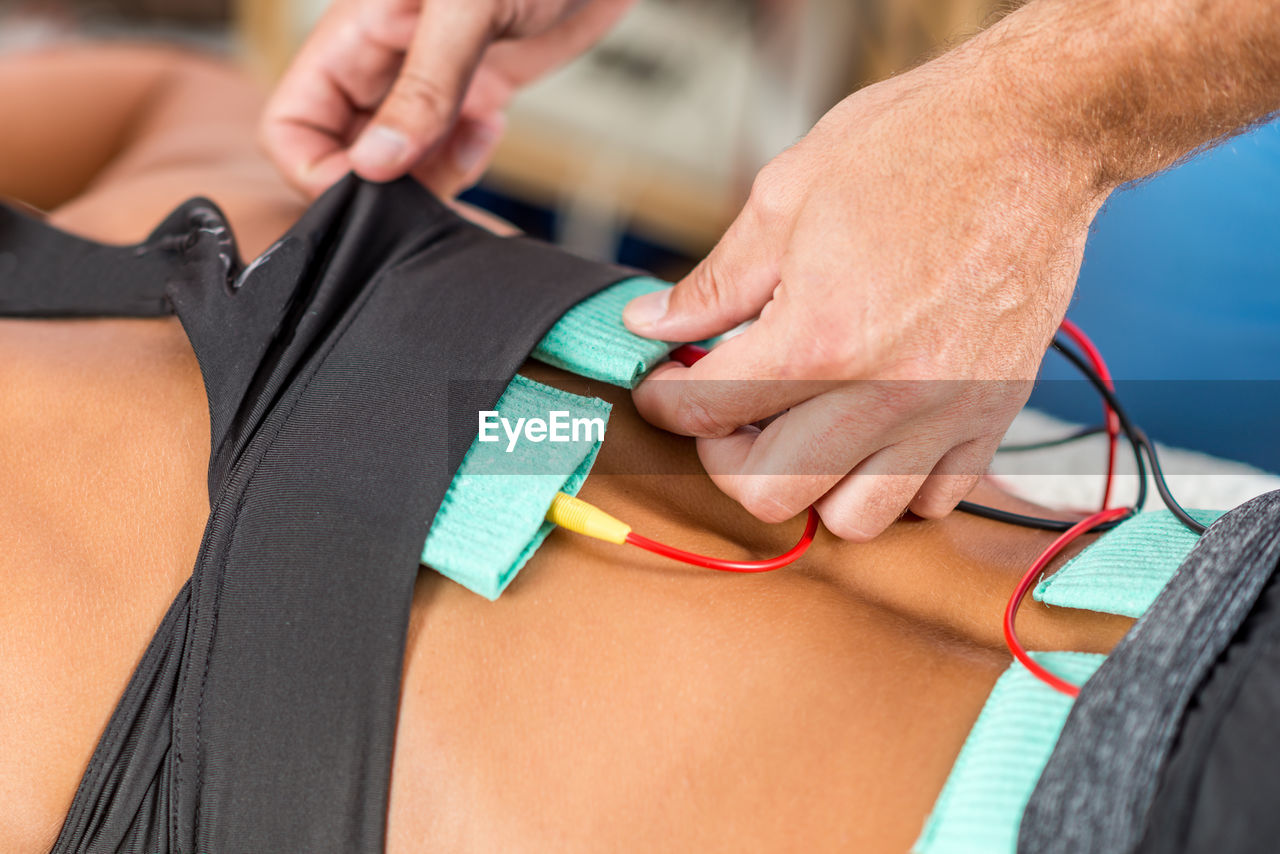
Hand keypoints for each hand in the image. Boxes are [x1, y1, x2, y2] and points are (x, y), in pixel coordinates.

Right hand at [261, 0, 635, 197]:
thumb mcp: (468, 10)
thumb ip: (422, 89)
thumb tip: (376, 164)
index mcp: (352, 33)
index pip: (290, 126)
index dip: (320, 171)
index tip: (376, 187)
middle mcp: (381, 61)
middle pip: (342, 152)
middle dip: (384, 184)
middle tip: (437, 174)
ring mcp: (427, 81)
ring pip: (397, 161)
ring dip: (432, 175)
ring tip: (473, 143)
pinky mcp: (473, 92)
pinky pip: (445, 150)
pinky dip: (466, 160)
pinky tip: (493, 127)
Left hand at [623, 40, 1109, 540]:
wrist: (1032, 134)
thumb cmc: (914, 148)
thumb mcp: (785, 197)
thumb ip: (715, 282)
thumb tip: (656, 323)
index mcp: (818, 337)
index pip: (705, 411)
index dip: (663, 400)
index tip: (663, 386)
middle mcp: (881, 394)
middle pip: (767, 492)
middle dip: (723, 456)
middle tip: (723, 412)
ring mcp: (942, 413)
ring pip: (852, 520)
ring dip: (809, 485)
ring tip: (799, 431)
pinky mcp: (990, 415)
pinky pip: (931, 501)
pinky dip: (893, 485)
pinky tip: (872, 433)